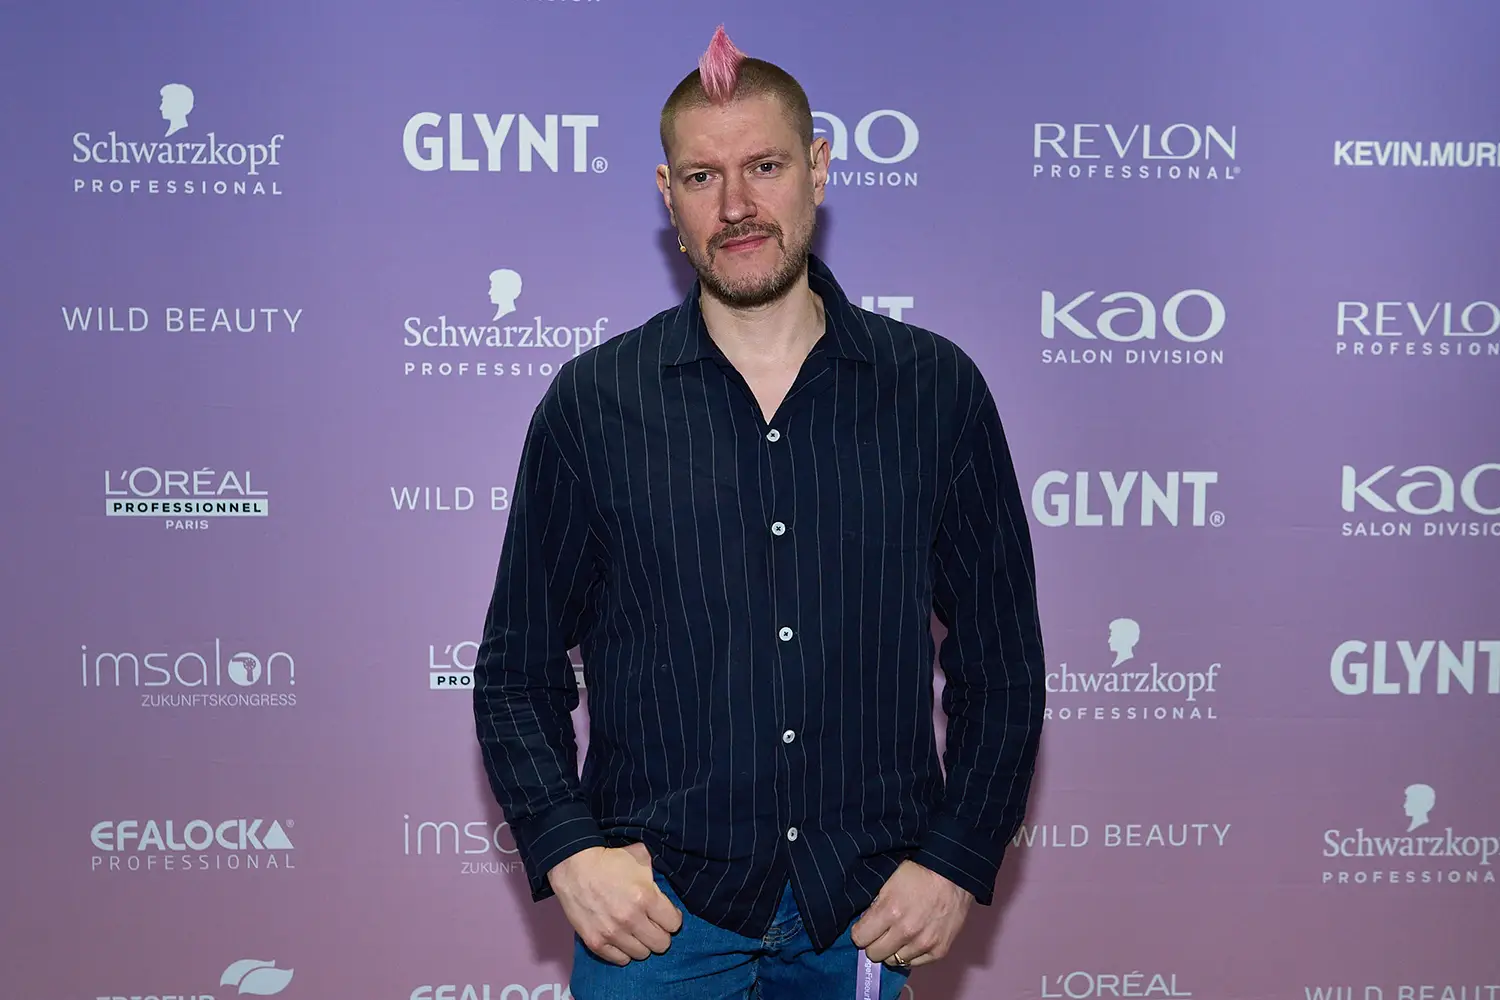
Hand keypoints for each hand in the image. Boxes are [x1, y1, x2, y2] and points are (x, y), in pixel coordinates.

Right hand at [548, 841, 682, 965]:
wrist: (574, 866)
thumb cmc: (609, 860)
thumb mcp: (641, 857)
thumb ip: (657, 875)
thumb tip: (667, 886)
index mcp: (646, 897)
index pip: (674, 924)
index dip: (672, 918)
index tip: (665, 914)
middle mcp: (631, 919)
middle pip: (661, 944)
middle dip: (660, 934)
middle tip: (653, 925)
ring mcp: (613, 933)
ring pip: (642, 954)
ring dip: (642, 943)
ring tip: (636, 932)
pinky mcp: (596, 942)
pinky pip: (620, 960)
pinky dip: (623, 951)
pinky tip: (621, 939)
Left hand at [850, 861, 972, 968]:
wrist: (953, 874)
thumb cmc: (918, 872)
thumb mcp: (887, 880)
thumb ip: (873, 903)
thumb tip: (861, 922)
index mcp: (890, 911)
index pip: (859, 938)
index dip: (860, 931)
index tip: (865, 926)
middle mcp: (906, 931)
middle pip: (874, 954)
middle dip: (874, 942)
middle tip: (881, 932)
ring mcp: (924, 943)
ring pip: (894, 961)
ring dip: (893, 949)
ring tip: (898, 934)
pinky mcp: (939, 951)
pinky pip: (914, 963)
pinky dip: (910, 954)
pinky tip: (913, 940)